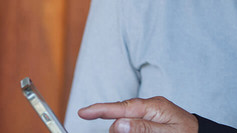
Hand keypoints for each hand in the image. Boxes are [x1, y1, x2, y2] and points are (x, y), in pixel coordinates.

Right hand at [78, 96, 198, 132]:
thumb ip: (143, 128)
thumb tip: (118, 124)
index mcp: (154, 106)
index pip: (122, 107)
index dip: (100, 109)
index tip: (83, 112)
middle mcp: (150, 107)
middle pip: (121, 115)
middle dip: (115, 126)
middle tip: (110, 125)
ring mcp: (151, 112)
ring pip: (127, 121)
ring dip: (123, 129)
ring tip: (127, 122)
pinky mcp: (151, 119)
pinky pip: (135, 123)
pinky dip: (130, 128)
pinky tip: (127, 130)